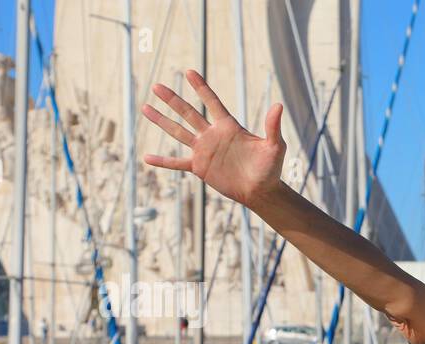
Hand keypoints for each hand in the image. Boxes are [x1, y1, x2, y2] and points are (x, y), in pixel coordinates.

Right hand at [142, 70, 286, 208]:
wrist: (261, 191)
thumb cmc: (270, 168)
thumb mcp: (274, 146)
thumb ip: (272, 126)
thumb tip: (279, 105)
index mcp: (229, 127)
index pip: (212, 102)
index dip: (201, 88)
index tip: (189, 71)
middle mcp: (213, 135)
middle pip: (188, 113)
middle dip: (172, 100)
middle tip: (156, 86)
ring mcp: (204, 150)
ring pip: (178, 132)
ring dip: (162, 121)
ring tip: (145, 108)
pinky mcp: (200, 167)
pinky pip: (177, 163)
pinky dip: (163, 162)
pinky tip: (147, 158)